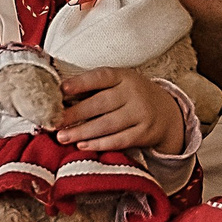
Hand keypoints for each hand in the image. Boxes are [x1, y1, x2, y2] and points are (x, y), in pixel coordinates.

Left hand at [56, 69, 185, 155]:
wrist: (167, 113)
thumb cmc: (132, 96)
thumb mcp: (120, 83)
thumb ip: (95, 88)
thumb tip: (60, 97)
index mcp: (124, 76)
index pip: (101, 77)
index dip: (81, 82)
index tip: (61, 89)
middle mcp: (134, 93)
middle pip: (101, 104)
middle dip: (75, 114)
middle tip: (55, 122)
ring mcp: (141, 114)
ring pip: (108, 124)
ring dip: (82, 132)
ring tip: (62, 137)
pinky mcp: (144, 133)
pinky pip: (119, 140)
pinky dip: (99, 144)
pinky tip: (83, 145)